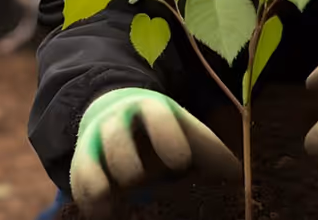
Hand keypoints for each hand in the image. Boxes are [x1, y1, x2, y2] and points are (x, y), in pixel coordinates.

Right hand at [71, 87, 239, 217]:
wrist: (117, 112)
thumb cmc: (163, 129)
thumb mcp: (186, 132)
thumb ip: (211, 151)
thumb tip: (240, 176)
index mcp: (150, 108)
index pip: (155, 115)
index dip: (166, 137)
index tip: (180, 161)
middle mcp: (117, 121)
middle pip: (115, 136)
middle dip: (126, 159)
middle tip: (138, 177)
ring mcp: (95, 142)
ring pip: (90, 159)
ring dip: (101, 181)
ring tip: (117, 199)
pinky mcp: (82, 163)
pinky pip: (78, 181)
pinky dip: (90, 200)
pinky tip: (105, 214)